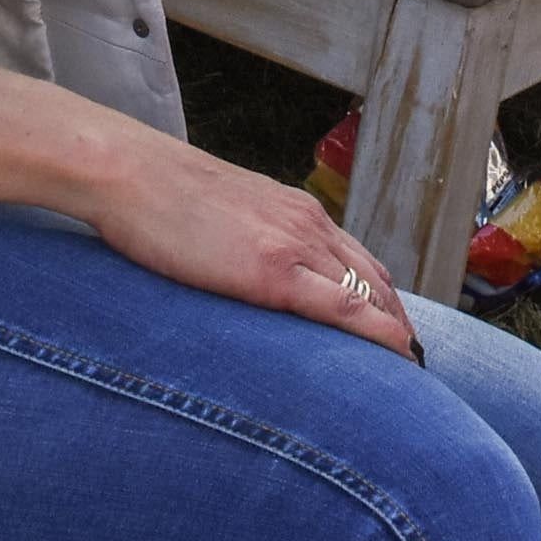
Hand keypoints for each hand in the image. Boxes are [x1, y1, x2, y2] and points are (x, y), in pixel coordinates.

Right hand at [85, 137, 416, 358]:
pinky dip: (379, 332)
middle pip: (375, 277)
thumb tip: (243, 266)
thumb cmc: (157, 196)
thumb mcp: (220, 212)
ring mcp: (294, 244)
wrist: (130, 172)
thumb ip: (246, 237)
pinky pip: (344, 305)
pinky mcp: (273, 270)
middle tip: (410, 359)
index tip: (393, 329)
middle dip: (398, 320)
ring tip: (409, 369)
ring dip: (396, 331)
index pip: (356, 258)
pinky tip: (397, 353)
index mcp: (293, 210)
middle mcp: (306, 223)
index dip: (381, 297)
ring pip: (369, 292)